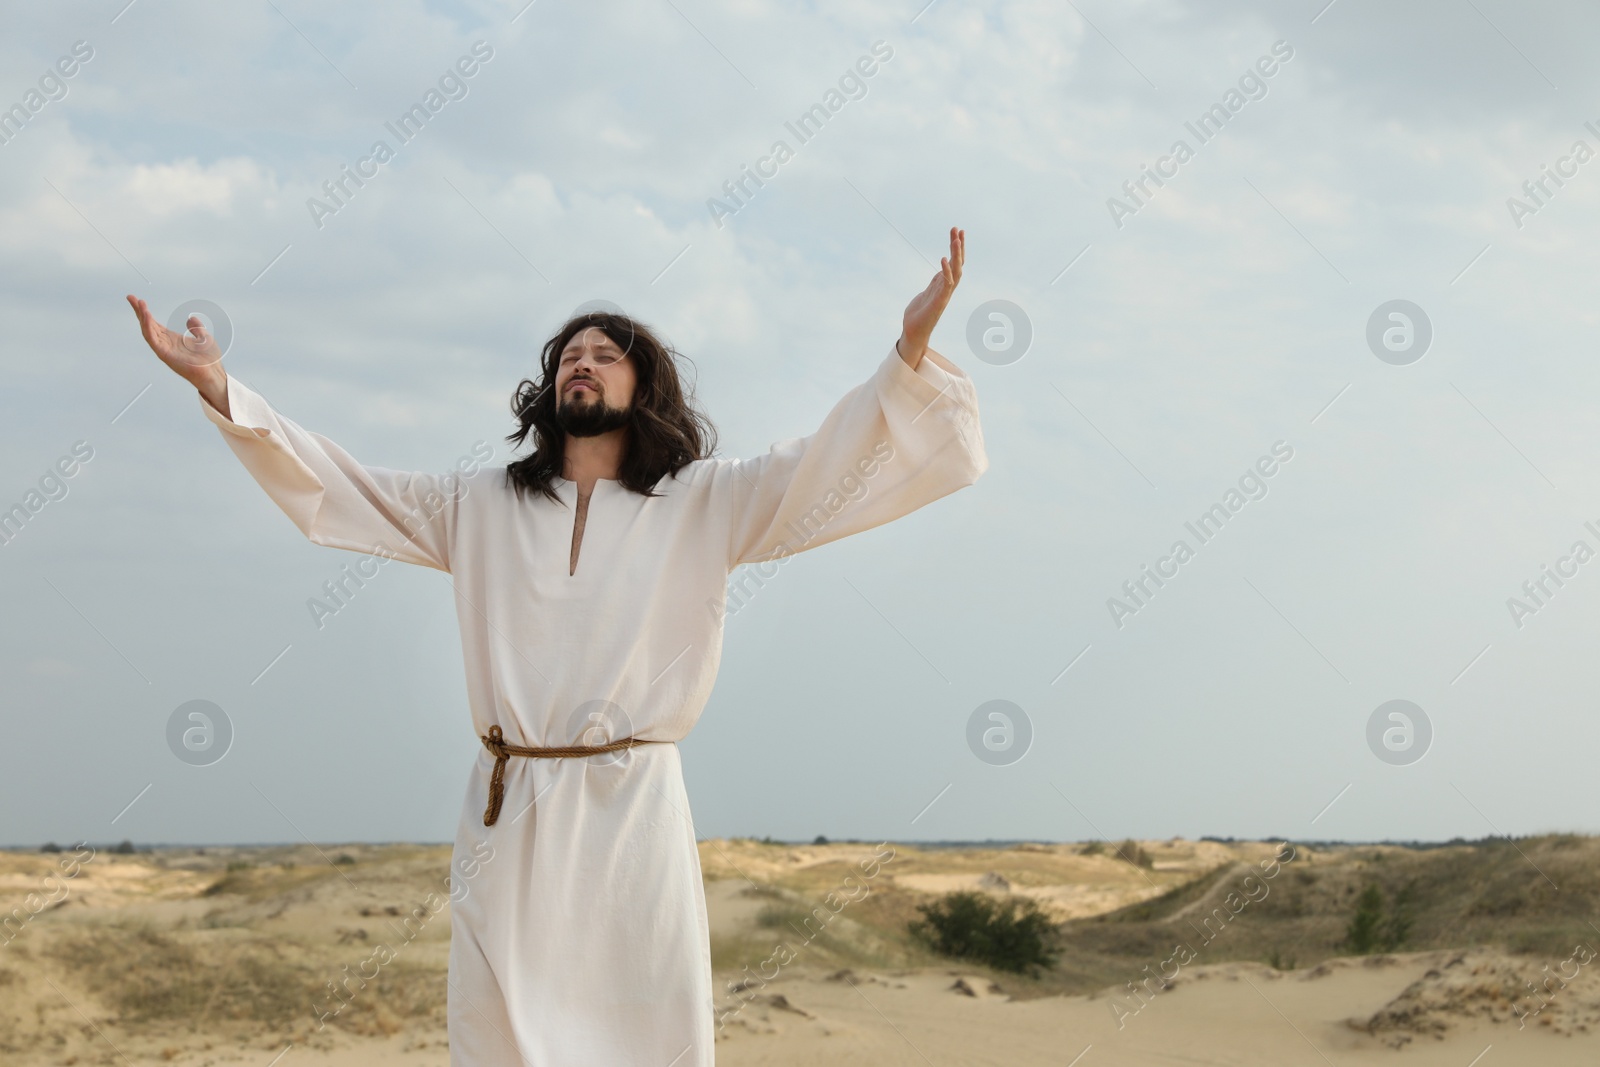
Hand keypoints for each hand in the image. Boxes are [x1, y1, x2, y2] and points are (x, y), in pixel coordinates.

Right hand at [127, 294, 229, 415]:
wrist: (213, 372)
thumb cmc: (208, 360)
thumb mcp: (203, 338)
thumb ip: (196, 328)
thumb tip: (190, 319)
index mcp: (171, 339)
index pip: (154, 323)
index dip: (145, 312)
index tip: (138, 300)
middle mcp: (165, 343)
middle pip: (147, 325)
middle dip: (139, 311)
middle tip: (131, 298)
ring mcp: (163, 349)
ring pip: (148, 330)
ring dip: (143, 317)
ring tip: (139, 304)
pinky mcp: (164, 354)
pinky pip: (153, 339)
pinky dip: (149, 327)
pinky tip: (147, 317)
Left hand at [898, 227, 963, 365]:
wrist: (913, 333)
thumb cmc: (918, 315)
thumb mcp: (926, 293)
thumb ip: (934, 283)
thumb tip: (939, 275)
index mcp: (943, 284)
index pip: (954, 263)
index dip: (957, 248)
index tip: (957, 232)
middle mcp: (947, 288)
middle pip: (957, 263)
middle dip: (958, 246)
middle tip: (957, 229)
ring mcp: (944, 294)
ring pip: (955, 271)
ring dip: (956, 255)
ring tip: (955, 239)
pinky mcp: (939, 302)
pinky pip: (946, 285)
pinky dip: (946, 271)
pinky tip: (943, 259)